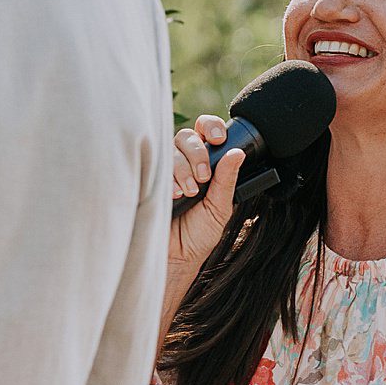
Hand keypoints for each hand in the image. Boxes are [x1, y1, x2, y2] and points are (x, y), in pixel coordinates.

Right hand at [168, 115, 243, 288]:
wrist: (175, 257)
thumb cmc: (198, 234)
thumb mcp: (220, 207)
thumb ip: (227, 180)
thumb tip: (237, 153)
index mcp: (206, 164)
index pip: (206, 131)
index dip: (211, 127)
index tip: (218, 139)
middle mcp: (184, 162)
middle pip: (187, 136)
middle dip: (197, 154)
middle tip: (203, 178)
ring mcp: (164, 169)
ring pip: (171, 149)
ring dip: (183, 170)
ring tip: (188, 194)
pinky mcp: (148, 178)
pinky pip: (154, 163)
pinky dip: (167, 178)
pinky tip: (173, 195)